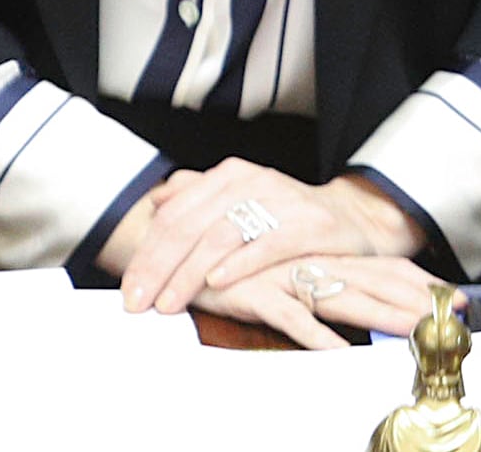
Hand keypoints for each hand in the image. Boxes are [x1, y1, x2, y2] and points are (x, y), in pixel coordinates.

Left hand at [114, 159, 425, 318]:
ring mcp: (280, 201)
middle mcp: (250, 182)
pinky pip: (268, 244)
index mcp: (227, 176)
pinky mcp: (309, 224)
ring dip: (189, 273)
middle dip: (158, 268)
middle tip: (137, 304)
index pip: (174, 215)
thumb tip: (155, 199)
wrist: (353, 221)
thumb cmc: (287, 219)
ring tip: (168, 303)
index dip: (146, 253)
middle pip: (191, 226)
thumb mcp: (240, 202)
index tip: (127, 289)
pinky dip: (240, 263)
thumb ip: (198, 197)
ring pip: (222, 236)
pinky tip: (217, 282)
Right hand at [208, 252, 449, 348]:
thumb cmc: (222, 262)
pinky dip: (317, 336)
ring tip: (416, 329)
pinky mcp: (256, 293)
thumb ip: (302, 281)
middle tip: (457, 312)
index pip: (376, 265)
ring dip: (382, 315)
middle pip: (373, 280)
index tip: (453, 295)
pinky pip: (293, 317)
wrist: (170, 246)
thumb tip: (332, 296)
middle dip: (416, 298)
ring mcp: (284, 275)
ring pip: (344, 296)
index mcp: (315, 254)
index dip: (414, 279)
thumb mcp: (268, 269)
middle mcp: (307, 261)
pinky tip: (340, 352)